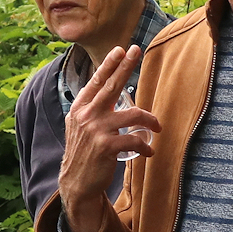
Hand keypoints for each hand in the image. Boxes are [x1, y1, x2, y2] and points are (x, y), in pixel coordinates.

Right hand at [56, 45, 157, 231]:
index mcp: (80, 108)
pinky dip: (145, 146)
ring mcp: (96, 130)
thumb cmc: (84, 153)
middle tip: (137, 51)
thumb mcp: (80, 127)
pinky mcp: (107, 147)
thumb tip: (111, 94)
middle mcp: (86, 115)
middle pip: (111, 86)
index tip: (121, 49)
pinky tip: (149, 152)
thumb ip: (92, 111)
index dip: (109, 64)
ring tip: (156, 127)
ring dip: (150, 121)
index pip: (96, 82)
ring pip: (133, 115)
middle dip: (125, 66)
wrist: (76, 182)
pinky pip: (135, 140)